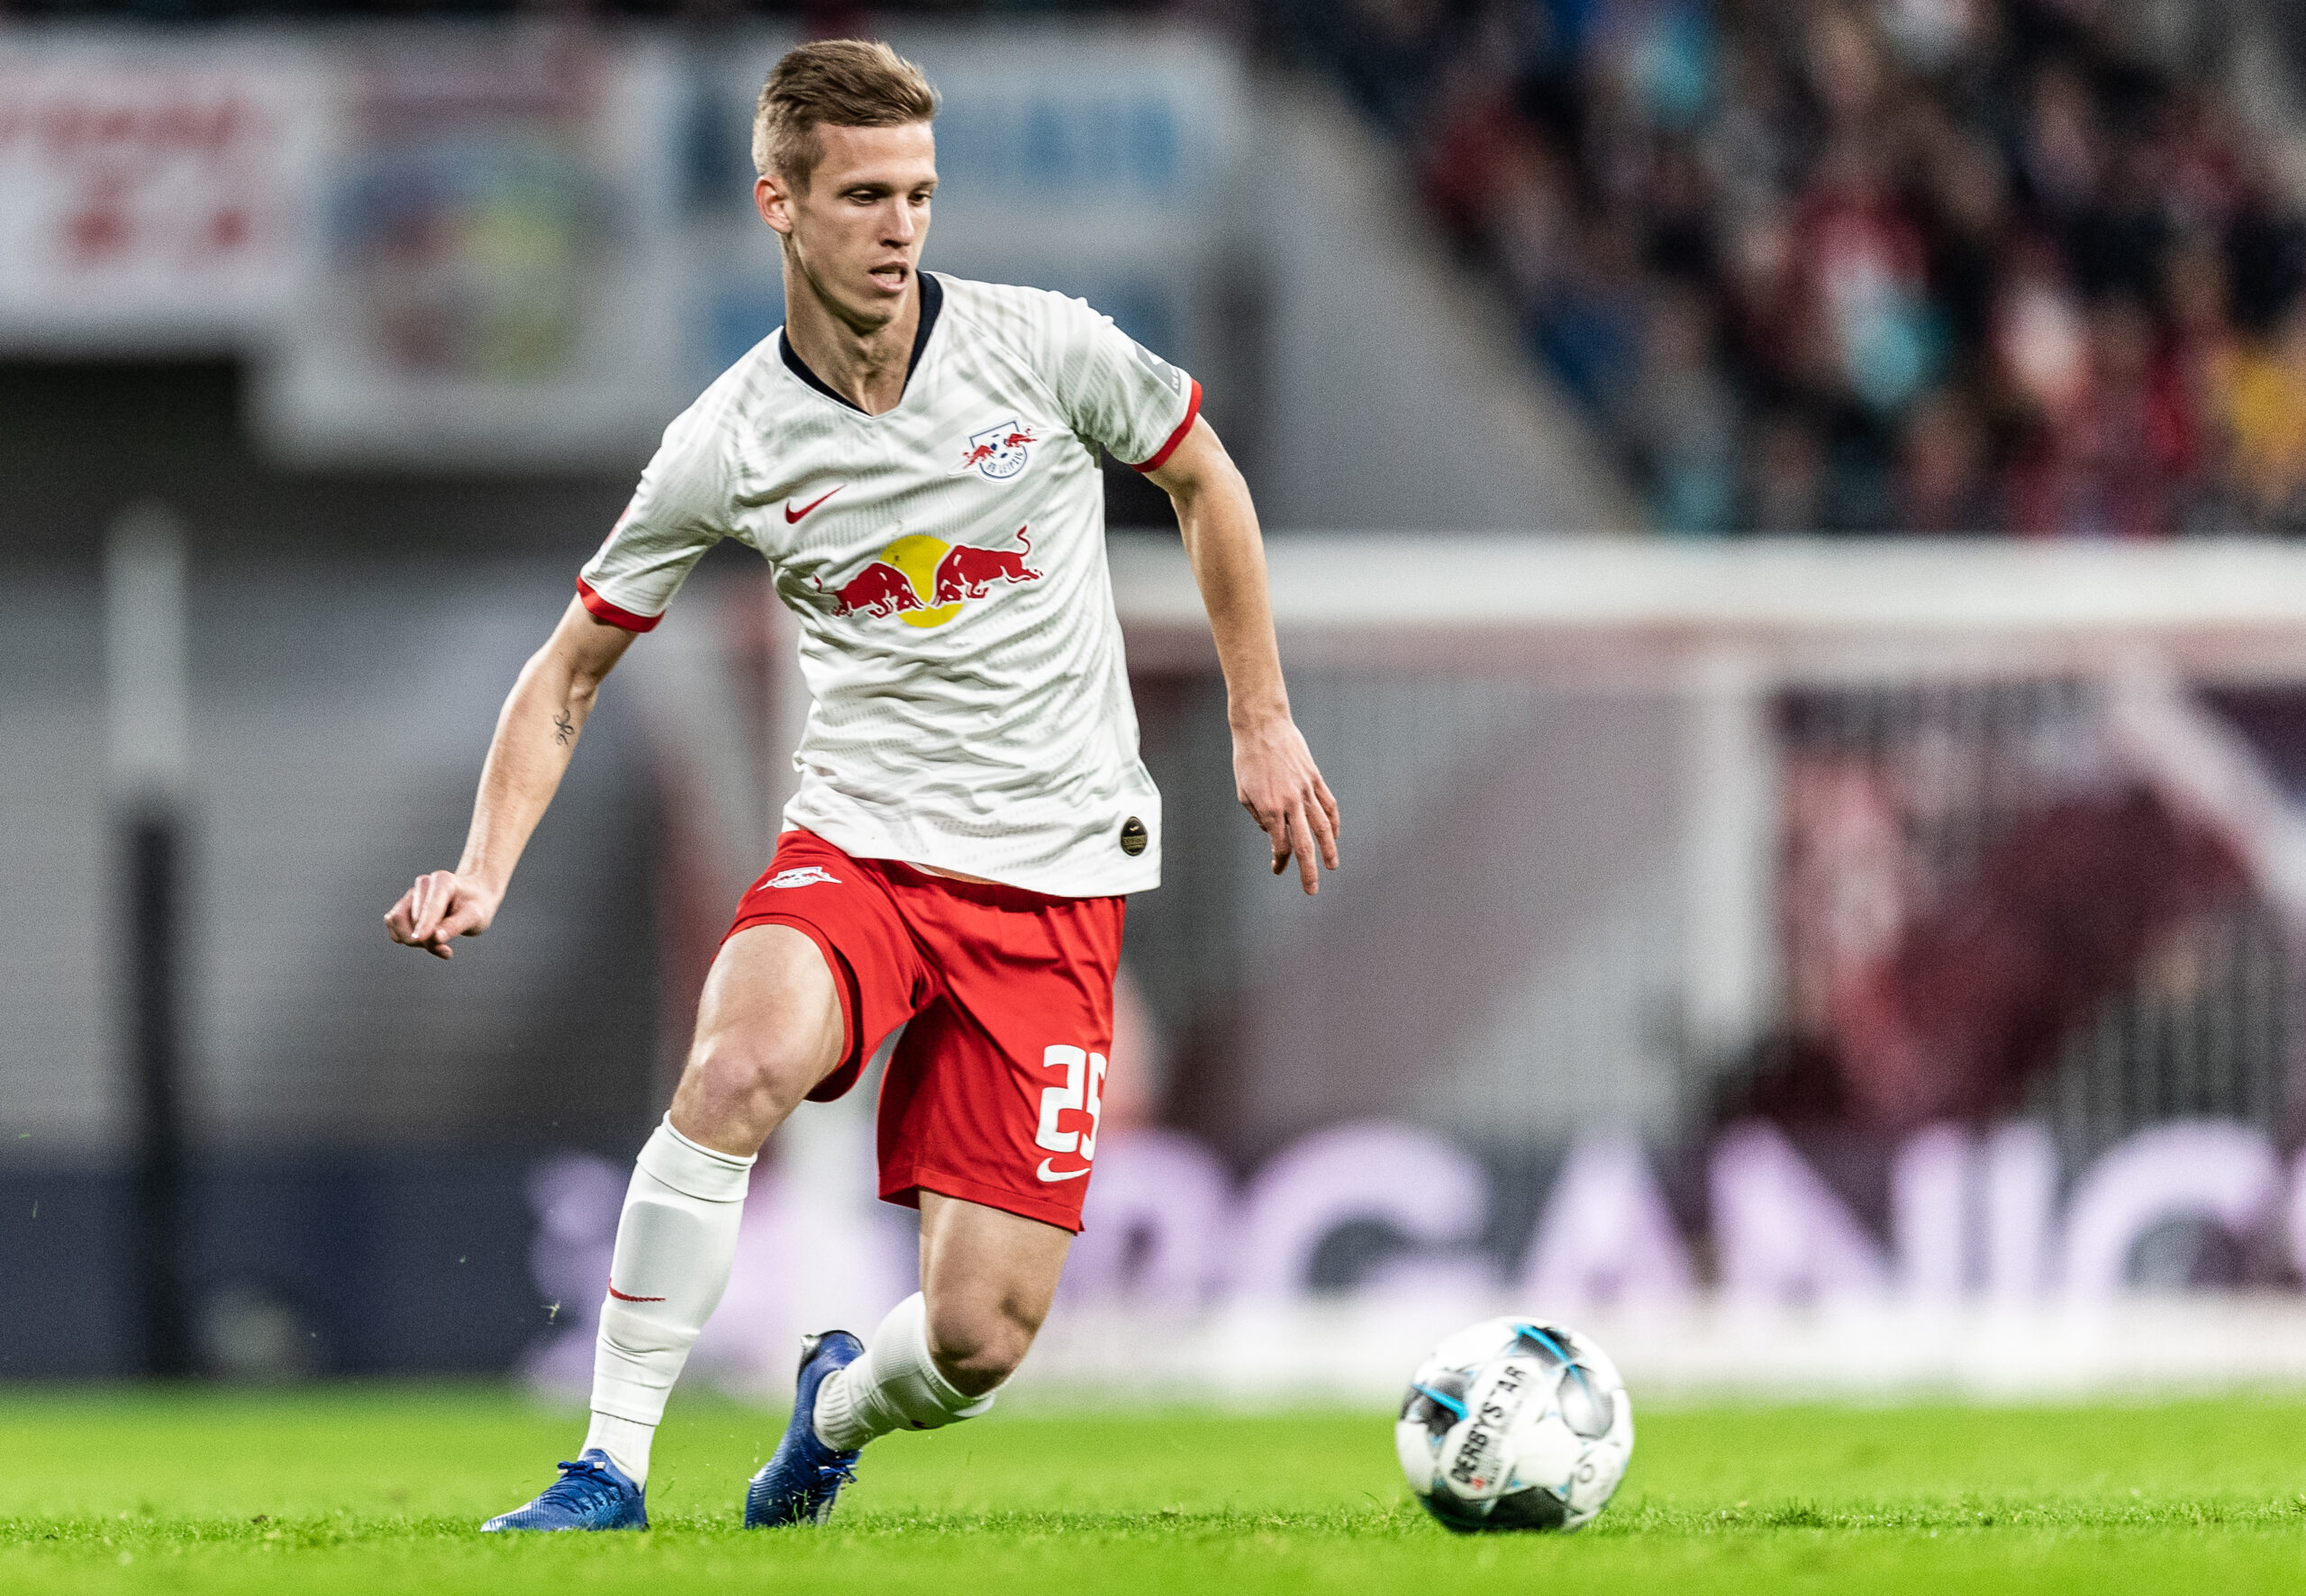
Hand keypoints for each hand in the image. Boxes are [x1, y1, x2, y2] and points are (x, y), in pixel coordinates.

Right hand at [384, 870, 500, 959]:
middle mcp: (423, 884)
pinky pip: (394, 928)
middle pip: (408, 916)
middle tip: (446, 950)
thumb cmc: (476, 906)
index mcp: (443, 881)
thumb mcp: (475, 917)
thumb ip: (455, 926)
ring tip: (440, 945)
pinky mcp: (402, 908)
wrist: (473, 900)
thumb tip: (435, 937)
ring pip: (396, 922)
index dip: (424, 924)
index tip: (419, 940)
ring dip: (414, 942)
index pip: (429, 906)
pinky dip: (408, 940)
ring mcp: (410, 895)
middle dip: (424, 939)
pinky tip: (430, 943)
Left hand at [1233, 716, 1340, 893]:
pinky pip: (1328, 805)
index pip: (1280, 844)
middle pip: (1303, 844)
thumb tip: (1272, 833)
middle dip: (1308, 871)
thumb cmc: (1247, 760)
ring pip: (1322, 827)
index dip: (1280, 860)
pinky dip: (1334, 822)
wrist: (1262, 726)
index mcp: (1269, 808)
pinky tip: (1335, 835)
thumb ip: (1258, 815)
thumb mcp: (1243, 792)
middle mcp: (1290, 802)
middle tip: (1311, 890)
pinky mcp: (1315, 778)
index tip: (1277, 868)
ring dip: (1329, 850)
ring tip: (1333, 867)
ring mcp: (1305, 790)